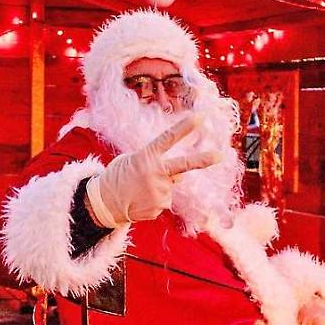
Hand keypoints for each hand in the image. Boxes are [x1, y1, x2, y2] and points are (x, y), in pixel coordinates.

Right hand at [85, 114, 220, 226]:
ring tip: (140, 189)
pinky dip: (154, 199)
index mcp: (146, 157)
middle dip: (203, 160)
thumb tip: (180, 174)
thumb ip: (157, 162)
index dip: (184, 128)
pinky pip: (164, 199)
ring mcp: (159, 192)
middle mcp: (155, 173)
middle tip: (220, 155)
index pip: (168, 139)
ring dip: (159, 186)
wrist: (104, 203)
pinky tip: (141, 200)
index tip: (200, 117)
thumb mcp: (133, 160)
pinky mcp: (159, 207)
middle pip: (184, 165)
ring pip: (170, 185)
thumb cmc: (118, 177)